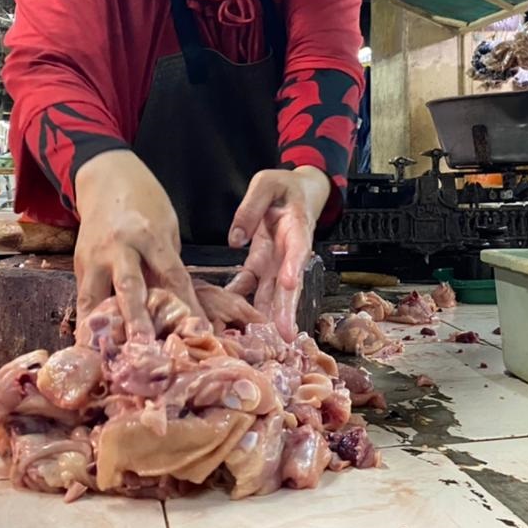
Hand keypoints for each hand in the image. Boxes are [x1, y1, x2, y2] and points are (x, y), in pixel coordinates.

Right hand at [73, 149, 199, 341]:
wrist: (105, 176)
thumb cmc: (145, 203)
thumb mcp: (167, 226)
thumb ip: (168, 263)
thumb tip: (178, 305)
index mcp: (149, 235)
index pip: (172, 274)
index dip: (186, 305)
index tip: (199, 331)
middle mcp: (119, 247)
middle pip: (129, 287)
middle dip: (136, 320)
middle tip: (144, 349)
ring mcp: (94, 257)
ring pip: (95, 297)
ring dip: (102, 330)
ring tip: (106, 361)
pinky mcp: (79, 265)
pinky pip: (84, 298)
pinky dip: (88, 323)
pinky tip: (91, 349)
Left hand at [225, 166, 329, 340]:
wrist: (296, 192)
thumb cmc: (284, 187)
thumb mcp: (266, 184)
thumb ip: (251, 206)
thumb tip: (236, 238)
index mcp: (297, 227)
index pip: (298, 249)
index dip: (293, 268)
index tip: (288, 286)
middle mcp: (289, 251)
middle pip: (289, 284)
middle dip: (285, 310)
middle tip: (284, 335)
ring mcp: (276, 262)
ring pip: (272, 294)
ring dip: (268, 318)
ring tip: (263, 343)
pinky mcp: (262, 265)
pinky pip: (251, 286)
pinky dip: (241, 303)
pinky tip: (229, 320)